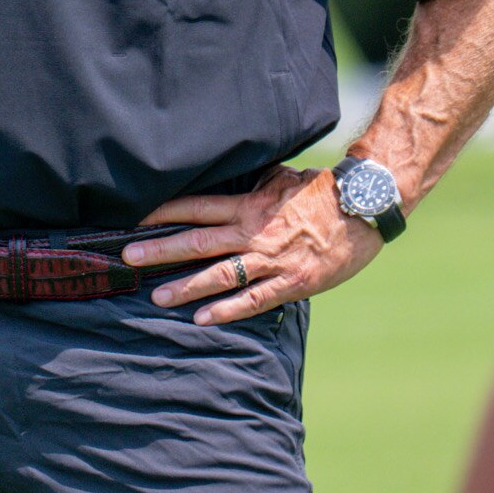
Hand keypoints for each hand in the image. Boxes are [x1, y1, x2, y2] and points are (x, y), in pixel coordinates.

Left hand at [127, 166, 382, 325]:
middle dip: (161, 251)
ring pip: (220, 274)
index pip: (197, 207)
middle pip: (198, 241)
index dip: (163, 213)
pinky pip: (254, 299)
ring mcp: (271, 259)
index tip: (134, 220)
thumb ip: (251, 184)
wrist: (364, 209)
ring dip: (186, 286)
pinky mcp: (291, 282)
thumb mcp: (281, 178)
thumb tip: (226, 173)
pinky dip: (227, 310)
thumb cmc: (322, 192)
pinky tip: (202, 319)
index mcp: (249, 206)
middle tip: (129, 258)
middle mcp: (253, 233)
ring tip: (157, 296)